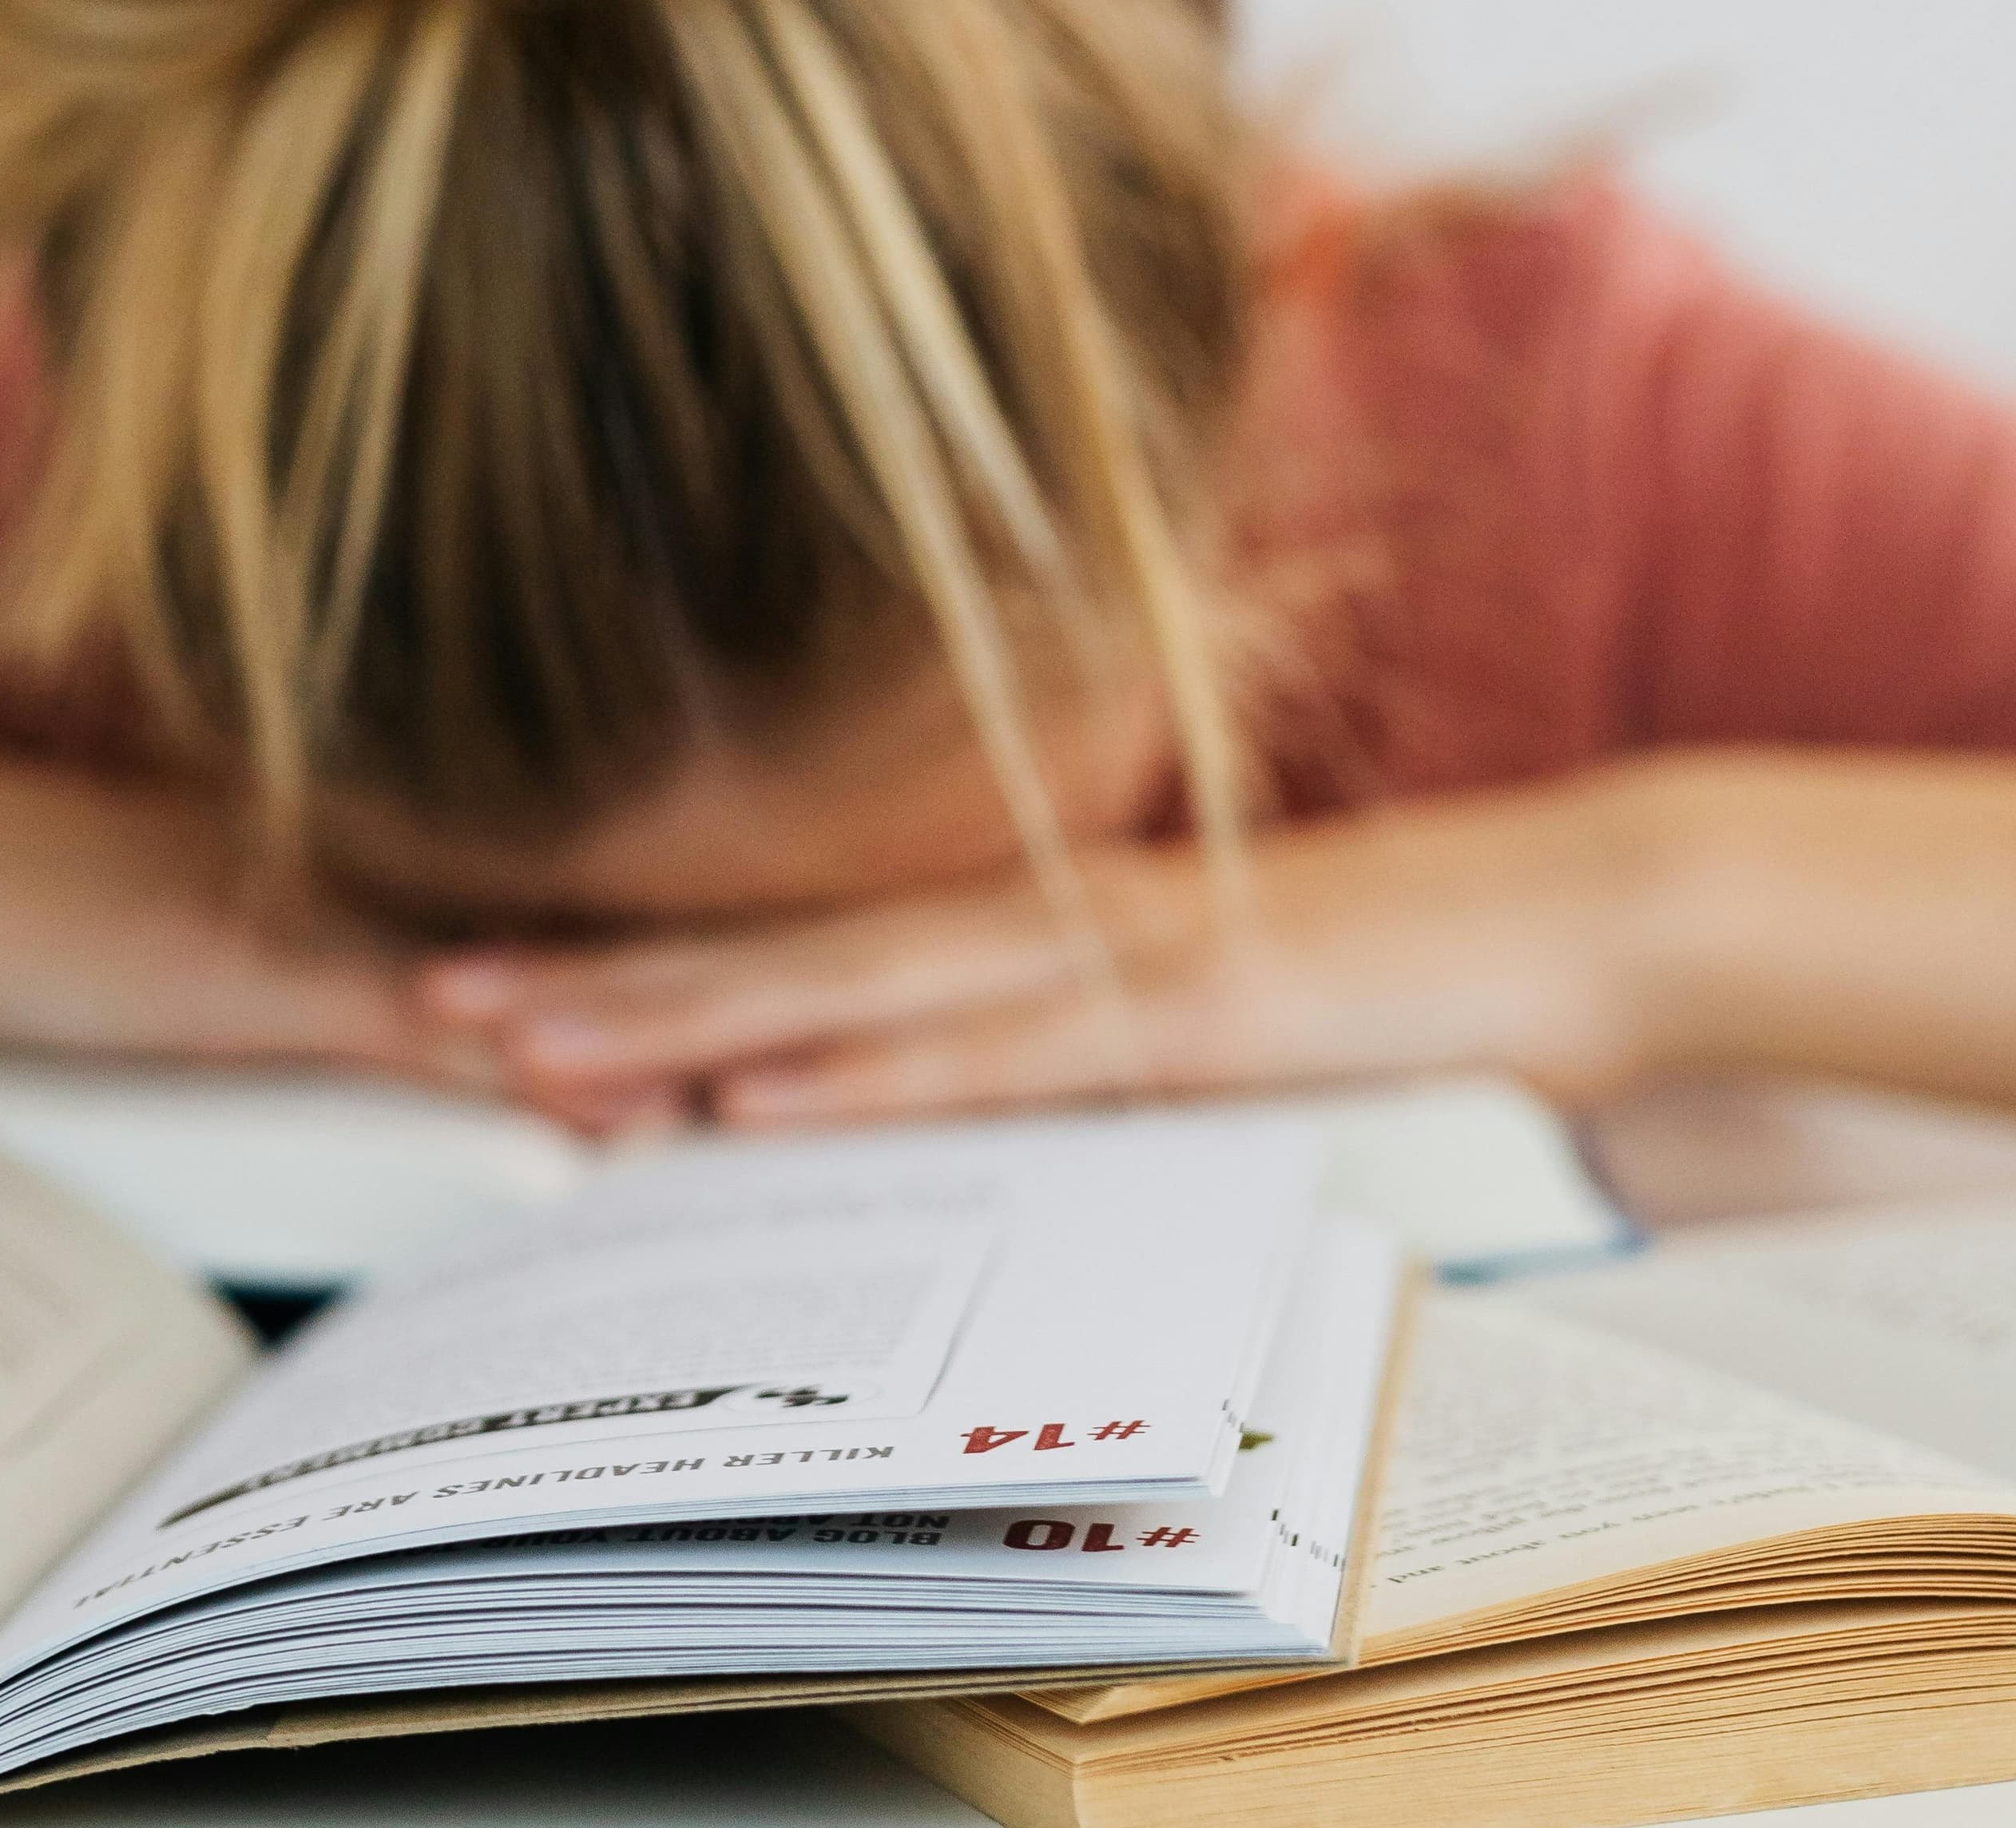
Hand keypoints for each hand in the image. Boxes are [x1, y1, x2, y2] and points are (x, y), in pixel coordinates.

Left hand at [420, 767, 1706, 1129]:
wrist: (1579, 910)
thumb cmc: (1397, 968)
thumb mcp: (1202, 1016)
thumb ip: (1070, 1045)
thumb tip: (939, 1106)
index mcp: (1026, 922)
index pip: (799, 950)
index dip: (645, 968)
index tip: (504, 986)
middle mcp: (1030, 924)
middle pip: (777, 957)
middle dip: (599, 986)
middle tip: (436, 1003)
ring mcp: (1100, 958)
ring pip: (847, 998)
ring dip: (682, 1026)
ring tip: (529, 1052)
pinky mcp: (1183, 1010)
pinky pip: (993, 1054)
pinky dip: (865, 1078)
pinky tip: (754, 1098)